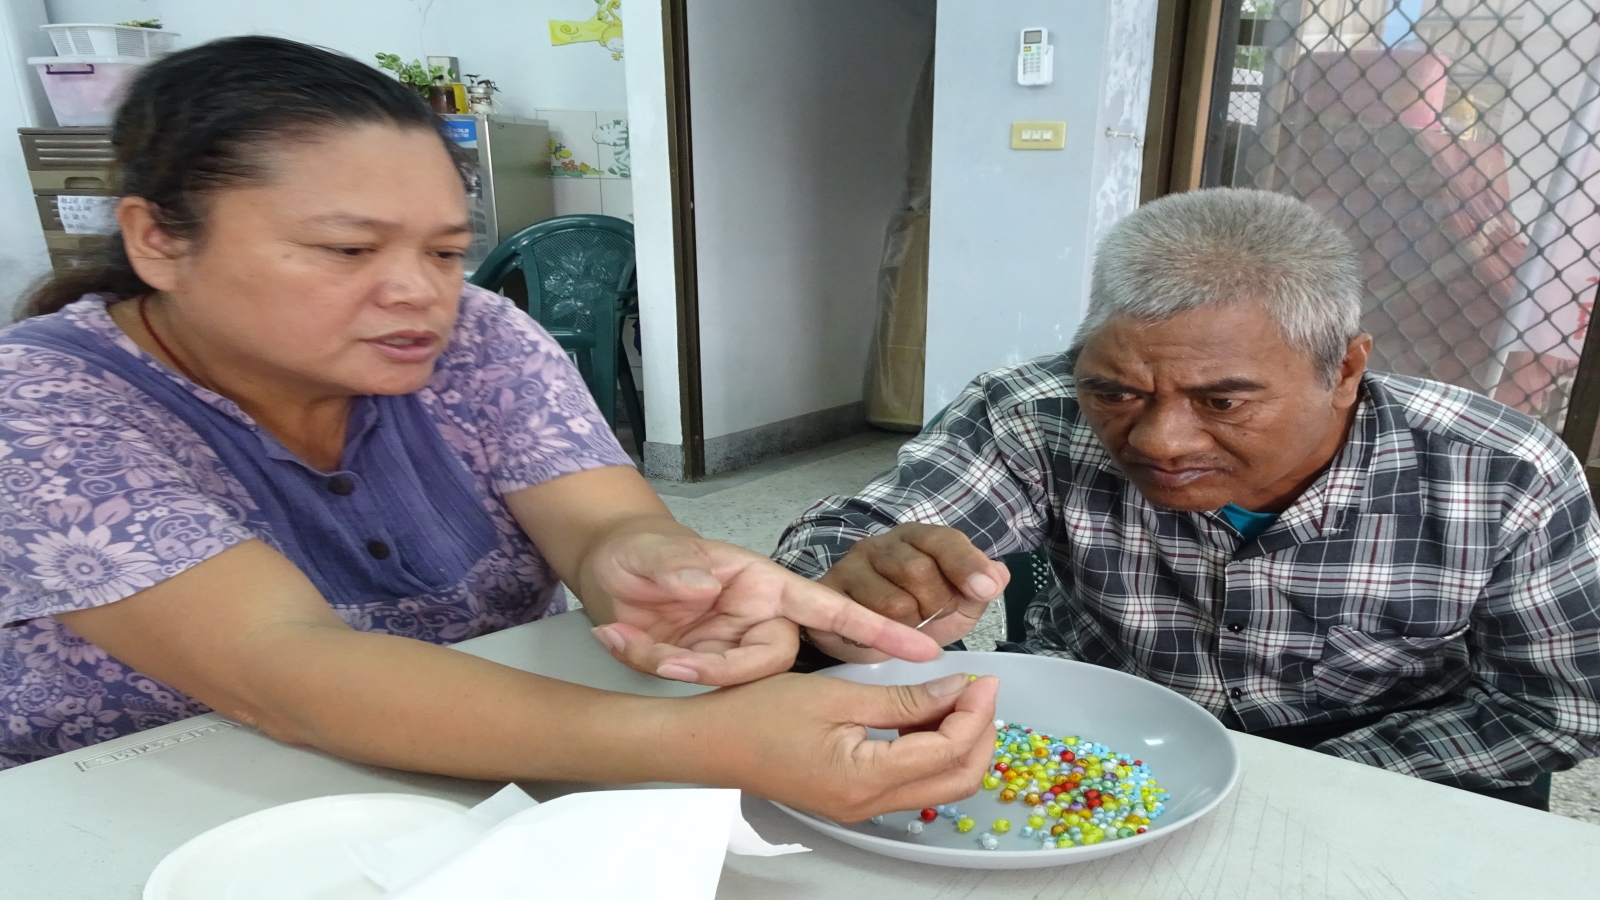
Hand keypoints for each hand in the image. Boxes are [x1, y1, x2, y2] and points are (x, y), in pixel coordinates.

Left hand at [587, 531, 943, 685]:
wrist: (609, 567)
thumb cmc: (642, 546)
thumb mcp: (654, 551)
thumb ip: (678, 565)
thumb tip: (704, 581)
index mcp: (764, 583)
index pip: (830, 608)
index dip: (876, 630)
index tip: (925, 649)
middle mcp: (755, 617)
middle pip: (773, 659)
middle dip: (721, 666)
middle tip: (667, 656)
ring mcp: (729, 645)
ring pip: (728, 678)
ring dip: (676, 664)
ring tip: (626, 635)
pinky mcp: (701, 664)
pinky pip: (687, 680)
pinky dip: (644, 660)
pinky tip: (615, 634)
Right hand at [687, 671, 1000, 820]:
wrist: (708, 742)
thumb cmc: (758, 712)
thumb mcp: (837, 694)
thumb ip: (902, 698)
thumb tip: (956, 690)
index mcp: (866, 778)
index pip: (947, 751)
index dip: (975, 713)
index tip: (984, 678)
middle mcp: (870, 804)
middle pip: (956, 781)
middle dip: (980, 735)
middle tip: (981, 692)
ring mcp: (861, 807)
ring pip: (937, 784)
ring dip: (958, 744)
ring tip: (957, 698)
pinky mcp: (852, 799)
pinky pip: (909, 781)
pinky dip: (929, 750)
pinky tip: (924, 715)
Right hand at [813, 524, 1009, 661]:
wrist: (859, 637)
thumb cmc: (913, 615)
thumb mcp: (956, 605)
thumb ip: (979, 589)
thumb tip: (997, 575)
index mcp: (917, 538)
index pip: (944, 540)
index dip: (967, 564)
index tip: (986, 589)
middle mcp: (882, 544)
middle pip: (919, 570)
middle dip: (936, 604)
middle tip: (933, 616)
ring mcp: (852, 566)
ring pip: (895, 602)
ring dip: (910, 627)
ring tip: (905, 628)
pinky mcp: (830, 593)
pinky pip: (865, 621)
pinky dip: (884, 637)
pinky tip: (884, 637)